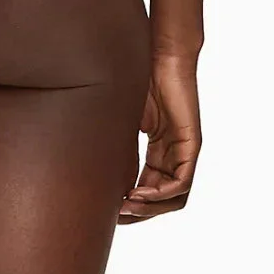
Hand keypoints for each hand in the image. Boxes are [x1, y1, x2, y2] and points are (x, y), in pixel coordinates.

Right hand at [121, 52, 200, 224]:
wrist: (159, 56)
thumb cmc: (138, 80)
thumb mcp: (119, 120)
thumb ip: (113, 143)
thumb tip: (83, 163)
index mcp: (158, 152)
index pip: (148, 191)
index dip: (131, 206)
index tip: (109, 212)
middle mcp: (172, 155)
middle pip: (162, 200)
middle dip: (139, 214)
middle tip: (116, 217)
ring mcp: (183, 151)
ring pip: (174, 197)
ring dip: (149, 208)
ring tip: (126, 207)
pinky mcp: (190, 143)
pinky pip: (181, 182)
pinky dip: (160, 194)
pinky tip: (137, 194)